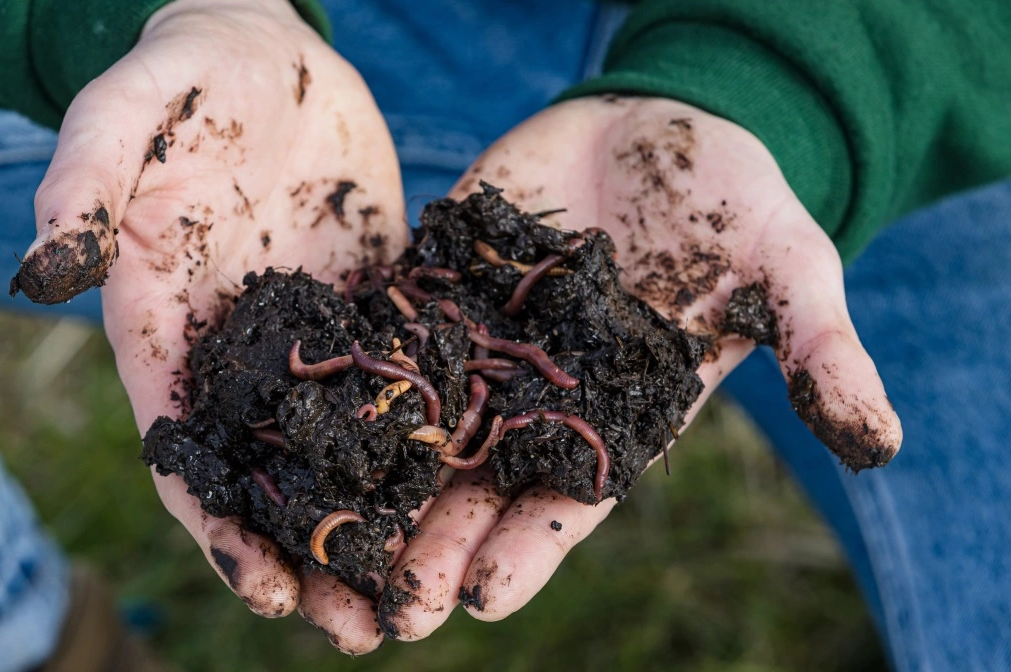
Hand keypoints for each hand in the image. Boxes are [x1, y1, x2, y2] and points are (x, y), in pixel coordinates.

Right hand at [13, 0, 403, 652]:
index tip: (267, 592)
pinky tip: (465, 495)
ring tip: (418, 598)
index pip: (184, 445)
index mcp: (165, 323)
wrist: (265, 50)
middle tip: (362, 632)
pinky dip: (421, 448)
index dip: (219, 524)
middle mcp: (237, 348)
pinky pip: (398, 386)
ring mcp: (307, 336)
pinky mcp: (368, 309)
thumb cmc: (187, 72)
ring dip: (372, 524)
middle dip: (309, 555)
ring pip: (336, 448)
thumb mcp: (133, 110)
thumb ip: (89, 177)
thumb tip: (44, 262)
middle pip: (267, 472)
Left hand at [376, 96, 902, 638]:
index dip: (531, 544)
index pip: (571, 495)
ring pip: (423, 419)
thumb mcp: (787, 267)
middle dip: (437, 537)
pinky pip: (394, 329)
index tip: (485, 598)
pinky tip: (308, 405)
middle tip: (389, 602)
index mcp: (618, 409)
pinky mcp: (443, 281)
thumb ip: (817, 348)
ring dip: (381, 475)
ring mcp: (484, 337)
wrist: (666, 119)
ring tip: (332, 533)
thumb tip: (882, 441)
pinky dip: (356, 367)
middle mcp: (541, 390)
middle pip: (480, 477)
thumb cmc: (735, 198)